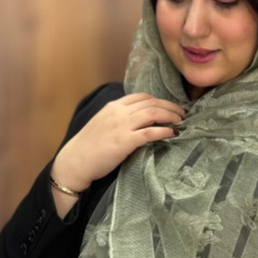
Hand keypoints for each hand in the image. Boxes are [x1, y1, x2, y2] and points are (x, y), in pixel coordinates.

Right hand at [51, 93, 184, 216]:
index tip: (170, 107)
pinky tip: (172, 133)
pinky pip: (150, 132)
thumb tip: (138, 121)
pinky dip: (164, 131)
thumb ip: (119, 118)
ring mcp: (122, 126)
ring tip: (181, 122)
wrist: (75, 161)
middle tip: (182, 113)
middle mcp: (119, 112)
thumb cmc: (89, 147)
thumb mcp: (103, 123)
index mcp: (113, 106)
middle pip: (152, 103)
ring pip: (153, 114)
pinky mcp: (125, 142)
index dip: (159, 100)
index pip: (142, 97)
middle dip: (170, 107)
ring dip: (171, 116)